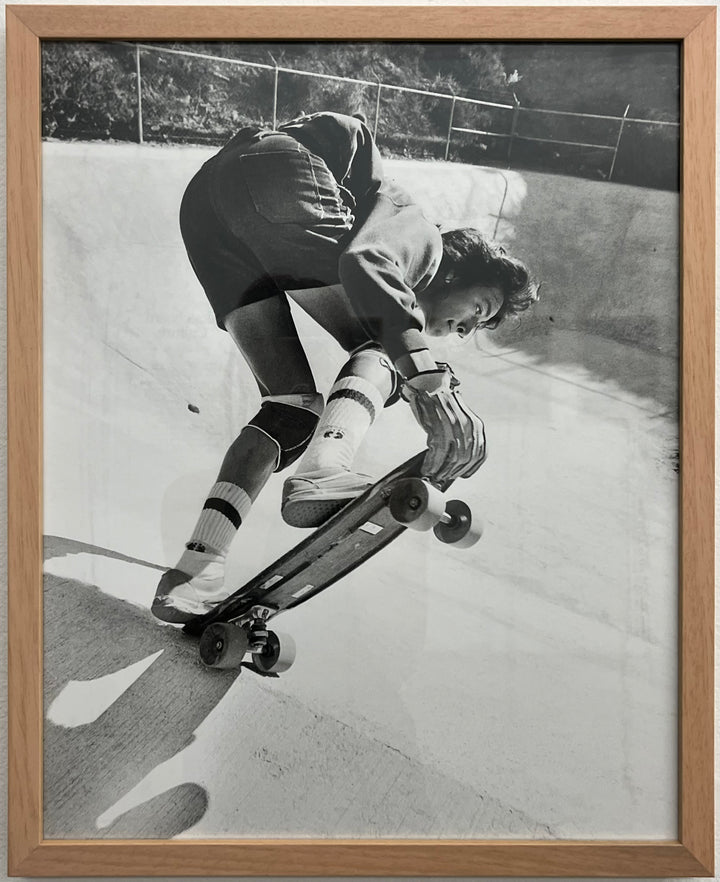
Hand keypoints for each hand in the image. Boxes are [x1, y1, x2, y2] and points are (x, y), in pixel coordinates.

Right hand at [402, 363, 486, 482]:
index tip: (463, 475)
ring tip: (434, 475)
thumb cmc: (441, 407)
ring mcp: (454, 424)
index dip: (472, 468)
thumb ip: (462, 439)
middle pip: (465, 457)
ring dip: (442, 470)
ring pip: (452, 457)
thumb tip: (456, 464)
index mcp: (477, 425)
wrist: (429, 386)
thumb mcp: (459, 421)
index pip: (480, 453)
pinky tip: (428, 468)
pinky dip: (432, 463)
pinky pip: (438, 451)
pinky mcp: (439, 424)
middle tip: (443, 478)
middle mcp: (468, 425)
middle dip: (453, 472)